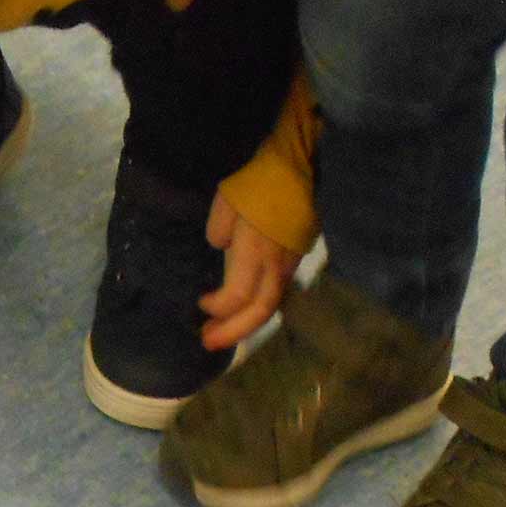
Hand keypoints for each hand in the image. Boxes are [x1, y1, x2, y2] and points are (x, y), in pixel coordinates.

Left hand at [199, 195, 299, 351]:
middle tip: (207, 342)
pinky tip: (244, 310)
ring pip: (270, 306)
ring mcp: (290, 263)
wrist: (304, 164)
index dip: (218, 307)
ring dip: (245, 323)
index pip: (238, 297)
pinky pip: (276, 293)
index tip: (201, 302)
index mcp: (256, 252)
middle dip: (233, 332)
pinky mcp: (296, 257)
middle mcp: (276, 266)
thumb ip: (218, 230)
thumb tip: (220, 247)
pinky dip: (257, 308)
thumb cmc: (262, 180)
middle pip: (259, 312)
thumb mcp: (228, 199)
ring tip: (222, 332)